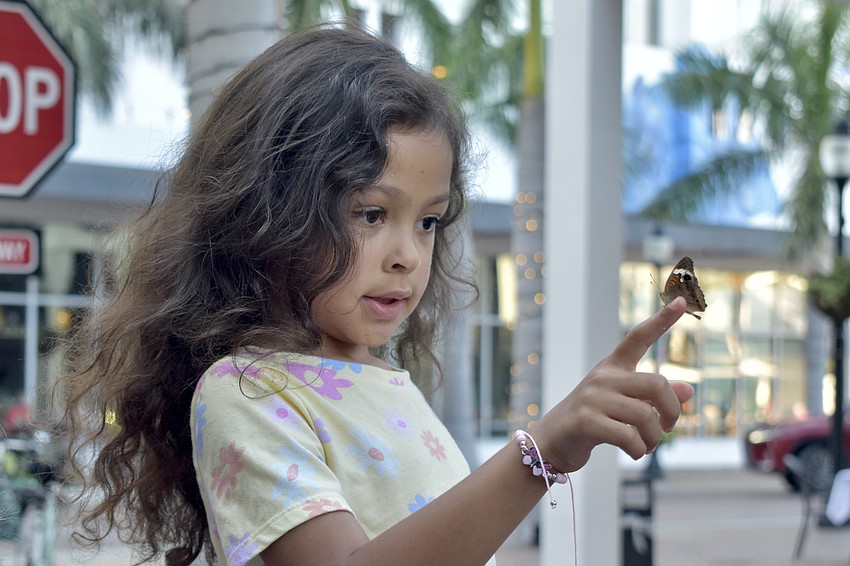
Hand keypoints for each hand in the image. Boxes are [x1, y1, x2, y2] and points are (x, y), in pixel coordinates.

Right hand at [533, 296, 693, 472]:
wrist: (550, 442)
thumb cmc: (591, 421)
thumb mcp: (623, 405)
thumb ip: (652, 397)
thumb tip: (688, 391)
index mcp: (612, 368)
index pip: (638, 338)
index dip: (661, 320)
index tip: (682, 302)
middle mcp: (603, 377)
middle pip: (656, 384)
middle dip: (672, 411)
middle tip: (668, 427)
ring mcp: (592, 398)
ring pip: (645, 416)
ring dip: (654, 438)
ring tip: (648, 446)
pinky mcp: (586, 421)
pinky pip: (628, 437)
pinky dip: (639, 450)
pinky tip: (635, 452)